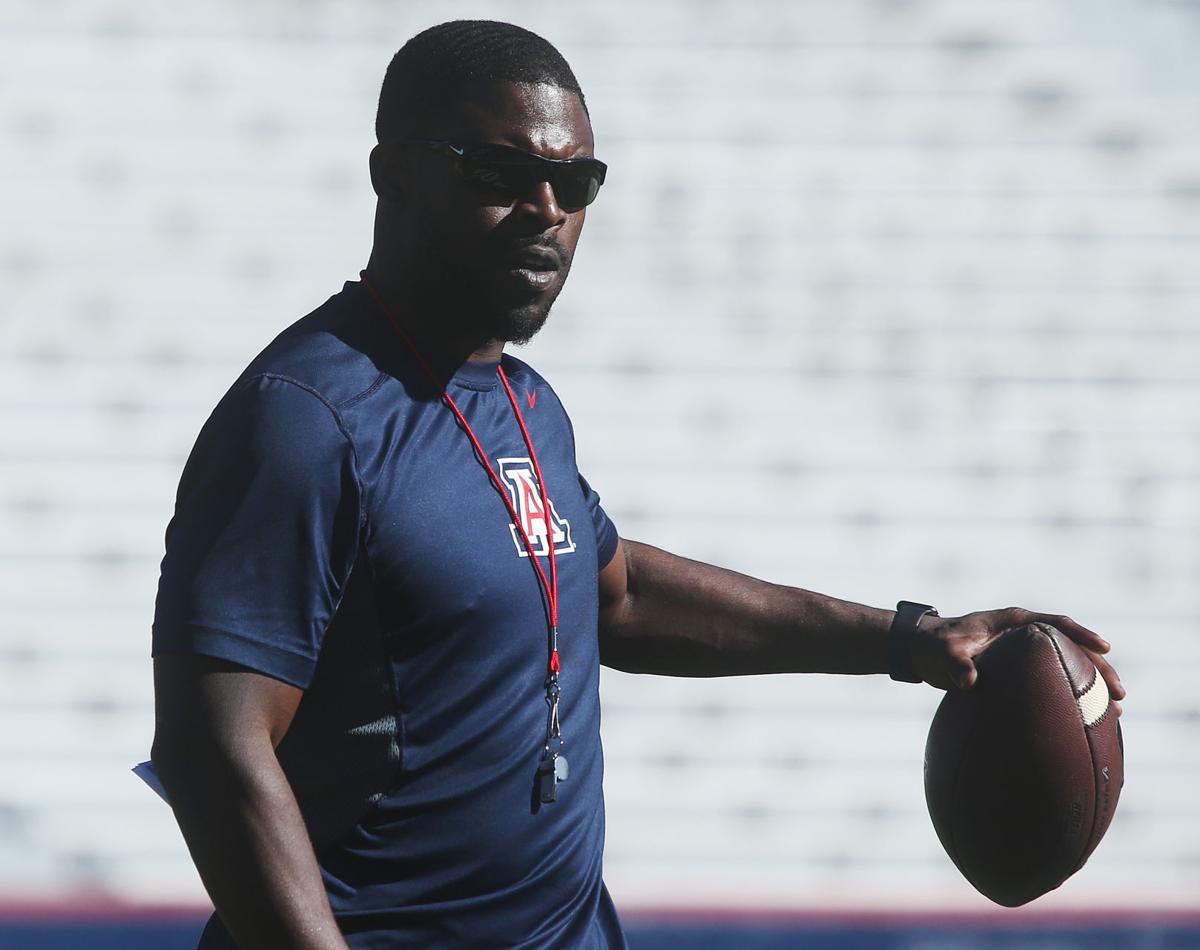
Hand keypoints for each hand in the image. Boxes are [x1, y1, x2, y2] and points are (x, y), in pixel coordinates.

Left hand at [912, 607, 1124, 710]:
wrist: (924, 652)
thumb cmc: (934, 646)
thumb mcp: (943, 652)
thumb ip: (955, 663)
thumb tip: (968, 681)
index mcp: (1012, 621)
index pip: (1055, 624)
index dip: (1081, 634)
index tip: (1104, 647)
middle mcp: (1024, 634)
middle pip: (1072, 648)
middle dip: (1099, 668)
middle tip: (1120, 693)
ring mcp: (1025, 653)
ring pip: (1069, 667)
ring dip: (1092, 687)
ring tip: (1116, 712)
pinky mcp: (1021, 671)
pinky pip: (1054, 682)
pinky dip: (1071, 698)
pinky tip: (1087, 722)